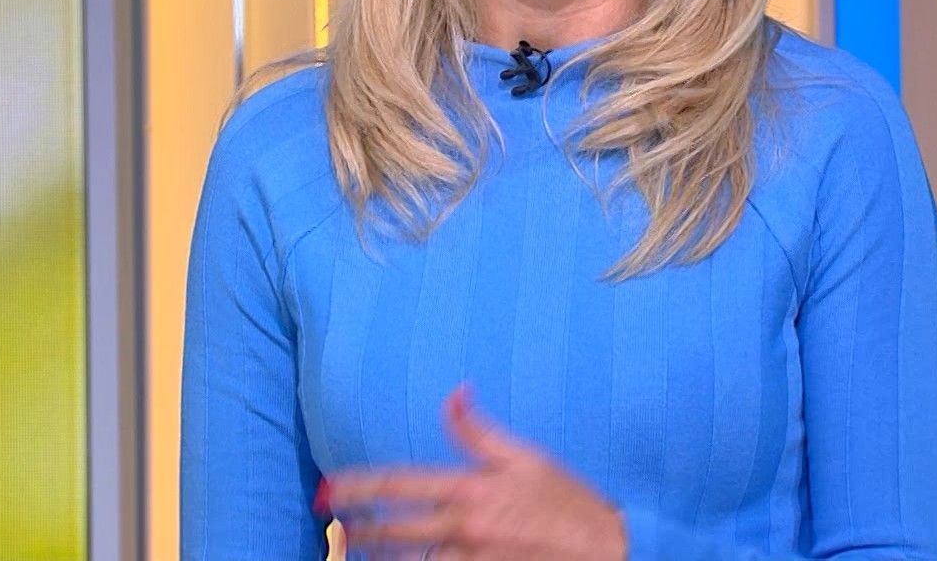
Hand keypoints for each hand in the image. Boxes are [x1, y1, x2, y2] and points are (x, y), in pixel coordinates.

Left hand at [322, 382, 626, 560]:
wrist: (606, 550)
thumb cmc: (568, 503)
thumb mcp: (525, 457)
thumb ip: (477, 430)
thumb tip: (453, 392)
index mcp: (470, 488)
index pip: (398, 484)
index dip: (358, 487)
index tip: (330, 489)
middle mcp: (463, 526)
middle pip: (392, 530)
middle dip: (359, 528)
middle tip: (338, 524)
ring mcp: (470, 559)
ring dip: (379, 555)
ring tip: (361, 549)